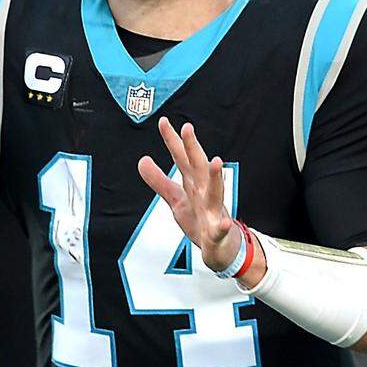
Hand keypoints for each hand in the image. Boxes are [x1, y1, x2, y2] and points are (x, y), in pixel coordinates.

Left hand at [137, 116, 242, 272]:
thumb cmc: (200, 219)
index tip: (163, 121)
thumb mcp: (175, 199)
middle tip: (187, 128)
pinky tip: (224, 223)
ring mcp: (212, 210)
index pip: (181, 158)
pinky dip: (223, 226)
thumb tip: (142, 160)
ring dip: (215, 177)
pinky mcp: (217, 232)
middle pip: (198, 167)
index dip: (172, 140)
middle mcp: (203, 192)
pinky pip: (220, 229)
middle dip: (193, 148)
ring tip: (216, 161)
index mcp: (192, 183)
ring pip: (215, 192)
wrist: (221, 245)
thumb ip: (159, 180)